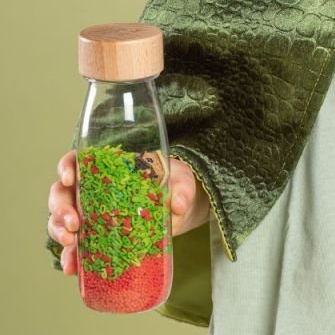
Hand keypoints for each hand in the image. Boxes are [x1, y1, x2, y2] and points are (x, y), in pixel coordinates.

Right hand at [48, 149, 207, 274]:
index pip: (78, 160)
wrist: (178, 210)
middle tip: (74, 223)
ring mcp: (90, 214)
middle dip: (60, 207)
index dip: (67, 166)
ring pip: (60, 219)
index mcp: (108, 167)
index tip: (70, 178)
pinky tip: (72, 267)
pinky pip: (74, 248)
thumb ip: (181, 189)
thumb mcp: (181, 182)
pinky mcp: (94, 238)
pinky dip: (70, 258)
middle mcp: (92, 189)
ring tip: (71, 243)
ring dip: (59, 231)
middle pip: (61, 192)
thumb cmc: (175, 185)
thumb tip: (178, 205)